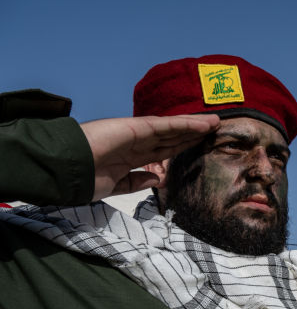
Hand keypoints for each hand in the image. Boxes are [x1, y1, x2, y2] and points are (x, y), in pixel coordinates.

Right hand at [80, 114, 219, 199]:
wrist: (67, 172)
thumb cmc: (84, 179)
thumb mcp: (116, 185)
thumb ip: (136, 181)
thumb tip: (157, 179)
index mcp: (132, 156)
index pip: (164, 150)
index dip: (183, 147)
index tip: (201, 146)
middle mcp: (137, 143)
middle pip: (173, 137)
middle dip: (194, 134)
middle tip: (215, 131)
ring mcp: (136, 133)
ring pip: (172, 128)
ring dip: (195, 125)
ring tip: (216, 123)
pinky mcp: (135, 127)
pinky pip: (165, 125)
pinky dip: (185, 123)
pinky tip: (202, 124)